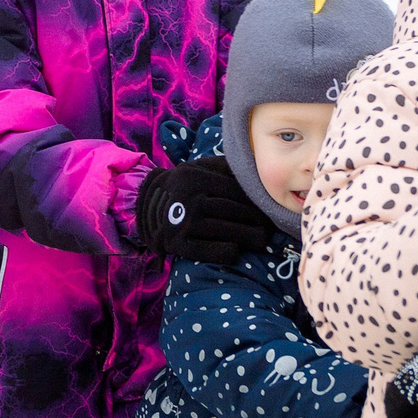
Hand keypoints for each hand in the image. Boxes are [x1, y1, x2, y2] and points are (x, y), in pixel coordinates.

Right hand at [133, 155, 272, 261]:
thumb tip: (253, 166)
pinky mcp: (177, 244)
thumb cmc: (184, 187)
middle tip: (269, 227)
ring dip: (248, 237)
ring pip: (226, 230)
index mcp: (195, 178)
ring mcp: (182, 222)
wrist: (147, 208)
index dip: (255, 201)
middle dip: (257, 220)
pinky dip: (225, 252)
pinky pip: (207, 251)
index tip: (268, 209)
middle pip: (234, 211)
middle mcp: (189, 199)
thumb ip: (223, 165)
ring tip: (262, 240)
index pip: (236, 190)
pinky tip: (236, 250)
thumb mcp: (197, 168)